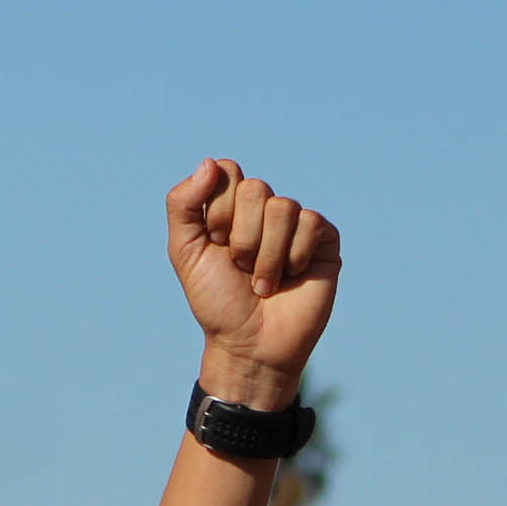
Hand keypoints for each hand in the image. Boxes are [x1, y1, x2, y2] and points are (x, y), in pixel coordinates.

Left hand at [165, 159, 339, 406]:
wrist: (249, 342)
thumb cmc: (217, 301)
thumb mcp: (186, 252)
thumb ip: (183, 205)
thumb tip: (210, 162)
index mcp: (231, 208)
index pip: (227, 171)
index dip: (219, 209)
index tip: (215, 243)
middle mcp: (264, 210)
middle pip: (255, 188)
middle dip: (241, 236)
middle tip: (239, 267)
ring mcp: (296, 223)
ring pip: (283, 207)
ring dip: (265, 254)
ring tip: (262, 282)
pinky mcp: (323, 239)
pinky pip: (310, 223)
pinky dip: (292, 258)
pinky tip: (291, 279)